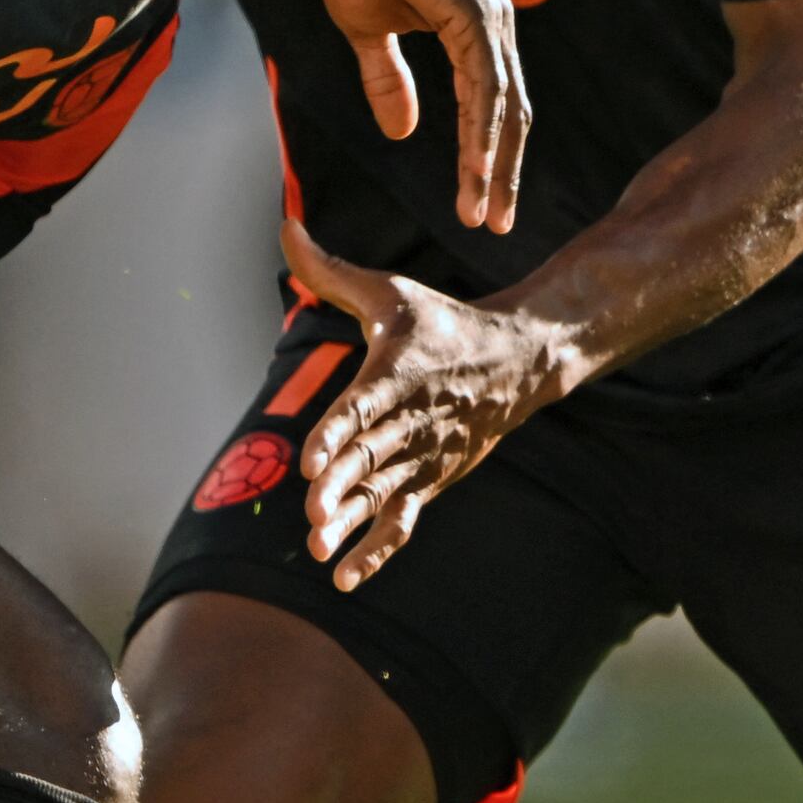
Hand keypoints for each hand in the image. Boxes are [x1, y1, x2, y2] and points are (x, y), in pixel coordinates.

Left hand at [276, 215, 578, 587]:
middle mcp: (413, 420)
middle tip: (313, 512)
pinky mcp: (430, 481)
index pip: (364, 405)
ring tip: (319, 549)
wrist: (519, 362)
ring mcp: (423, 456)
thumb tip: (283, 225)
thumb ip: (328, 269)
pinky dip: (377, 549)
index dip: (336, 432)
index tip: (312, 458)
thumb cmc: (443, 323)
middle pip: (372, 457)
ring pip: (383, 495)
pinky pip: (402, 521)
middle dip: (342, 486)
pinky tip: (345, 577)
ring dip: (352, 525)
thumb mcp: (389, 291)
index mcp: (399, 372)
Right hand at [308, 0, 527, 232]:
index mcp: (477, 34)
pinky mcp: (473, 14)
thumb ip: (389, 81)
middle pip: (510, 117)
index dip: (487, 160)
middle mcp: (495, 29)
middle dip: (504, 177)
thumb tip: (401, 133)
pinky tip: (478, 169)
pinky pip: (485, 86)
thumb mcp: (370, 34)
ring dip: (494, 166)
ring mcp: (490, 20)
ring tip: (482, 212)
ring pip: (502, 109)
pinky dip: (482, 132)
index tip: (480, 205)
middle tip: (497, 225)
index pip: (492, 109)